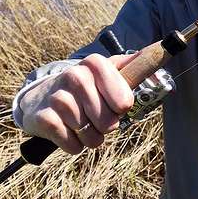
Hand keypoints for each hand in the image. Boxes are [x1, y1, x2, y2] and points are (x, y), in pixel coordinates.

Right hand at [19, 54, 135, 153]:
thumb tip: (153, 53)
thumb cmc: (87, 87)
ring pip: (89, 133)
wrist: (44, 97)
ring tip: (85, 125)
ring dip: (91, 137)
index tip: (116, 105)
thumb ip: (131, 66)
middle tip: (98, 117)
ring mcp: (57, 97)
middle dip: (107, 126)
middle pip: (108, 121)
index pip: (123, 101)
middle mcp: (75, 75)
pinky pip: (72, 144)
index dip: (122, 109)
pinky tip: (70, 133)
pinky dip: (75, 145)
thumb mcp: (108, 72)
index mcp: (95, 64)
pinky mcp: (44, 118)